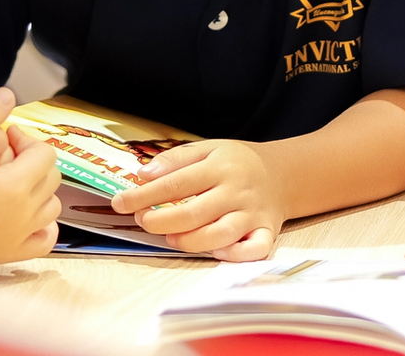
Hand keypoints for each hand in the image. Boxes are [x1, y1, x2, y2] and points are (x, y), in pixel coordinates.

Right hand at [0, 115, 62, 264]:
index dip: (26, 140)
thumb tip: (8, 93)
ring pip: (50, 207)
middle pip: (50, 178)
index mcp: (13, 187)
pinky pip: (44, 239)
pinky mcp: (8, 255)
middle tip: (5, 155)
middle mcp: (22, 216)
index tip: (5, 137)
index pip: (44, 154)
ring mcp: (17, 239)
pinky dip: (41, 224)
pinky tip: (21, 212)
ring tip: (9, 180)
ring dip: (37, 190)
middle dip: (32, 162)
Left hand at [108, 140, 284, 260]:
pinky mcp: (267, 232)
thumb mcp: (208, 148)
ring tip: (169, 237)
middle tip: (141, 220)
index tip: (120, 202)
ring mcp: (253, 214)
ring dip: (190, 241)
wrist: (284, 173)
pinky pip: (254, 250)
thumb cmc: (237, 162)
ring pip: (221, 234)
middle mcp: (237, 191)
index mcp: (220, 166)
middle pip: (194, 212)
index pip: (175, 183)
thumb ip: (175, 159)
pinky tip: (215, 252)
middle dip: (160, 220)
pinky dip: (235, 255)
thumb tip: (143, 174)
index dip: (143, 195)